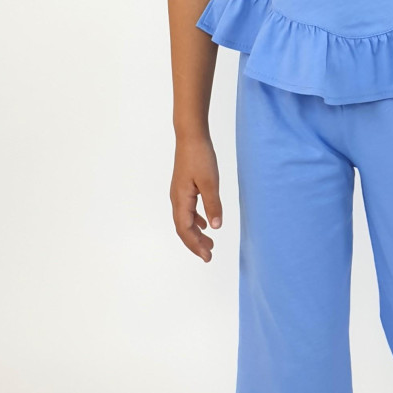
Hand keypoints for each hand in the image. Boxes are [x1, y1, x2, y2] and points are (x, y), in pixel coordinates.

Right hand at [171, 134, 222, 262]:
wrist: (190, 136)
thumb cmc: (200, 157)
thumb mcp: (210, 182)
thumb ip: (213, 205)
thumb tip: (215, 227)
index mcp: (181, 200)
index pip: (185, 229)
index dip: (195, 245)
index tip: (207, 256)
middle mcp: (177, 199)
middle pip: (183, 228)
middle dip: (195, 243)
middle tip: (209, 255)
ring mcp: (179, 193)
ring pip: (185, 220)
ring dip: (196, 234)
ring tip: (209, 243)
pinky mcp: (184, 187)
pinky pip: (188, 210)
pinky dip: (196, 220)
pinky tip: (206, 224)